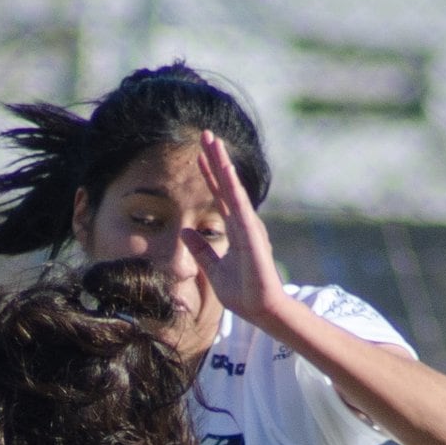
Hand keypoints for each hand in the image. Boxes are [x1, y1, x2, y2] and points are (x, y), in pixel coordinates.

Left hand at [180, 131, 287, 328]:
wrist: (260, 310)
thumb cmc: (242, 293)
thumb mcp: (212, 270)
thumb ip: (200, 250)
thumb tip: (186, 232)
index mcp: (234, 229)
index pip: (219, 195)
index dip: (208, 175)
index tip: (199, 155)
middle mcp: (242, 221)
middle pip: (225, 184)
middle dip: (215, 159)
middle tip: (206, 134)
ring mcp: (248, 224)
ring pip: (232, 187)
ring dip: (222, 163)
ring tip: (213, 140)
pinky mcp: (251, 232)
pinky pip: (238, 204)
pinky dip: (231, 184)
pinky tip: (224, 167)